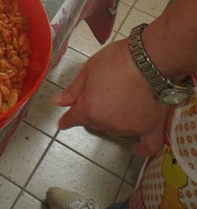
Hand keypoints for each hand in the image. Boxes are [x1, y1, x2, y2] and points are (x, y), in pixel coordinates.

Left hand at [52, 39, 167, 155]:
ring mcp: (129, 128)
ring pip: (115, 129)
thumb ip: (72, 91)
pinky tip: (136, 148)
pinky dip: (141, 148)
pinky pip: (148, 145)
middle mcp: (107, 123)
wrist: (149, 60)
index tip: (63, 123)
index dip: (67, 120)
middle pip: (93, 123)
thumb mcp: (87, 71)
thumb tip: (57, 102)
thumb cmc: (115, 61)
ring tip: (117, 104)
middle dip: (90, 113)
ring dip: (111, 121)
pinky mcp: (151, 127)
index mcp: (89, 110)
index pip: (73, 119)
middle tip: (96, 97)